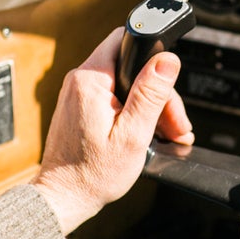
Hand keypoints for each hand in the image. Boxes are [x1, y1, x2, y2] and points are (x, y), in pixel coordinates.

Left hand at [32, 27, 194, 232]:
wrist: (64, 198)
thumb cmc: (93, 174)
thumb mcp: (132, 134)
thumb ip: (150, 94)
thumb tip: (168, 60)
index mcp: (90, 80)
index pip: (125, 40)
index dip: (153, 57)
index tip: (167, 85)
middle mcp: (79, 80)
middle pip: (131, 68)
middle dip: (158, 94)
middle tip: (175, 125)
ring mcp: (77, 93)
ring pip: (125, 84)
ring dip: (149, 106)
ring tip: (167, 134)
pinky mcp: (79, 106)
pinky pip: (113, 98)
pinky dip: (132, 112)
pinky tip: (146, 133)